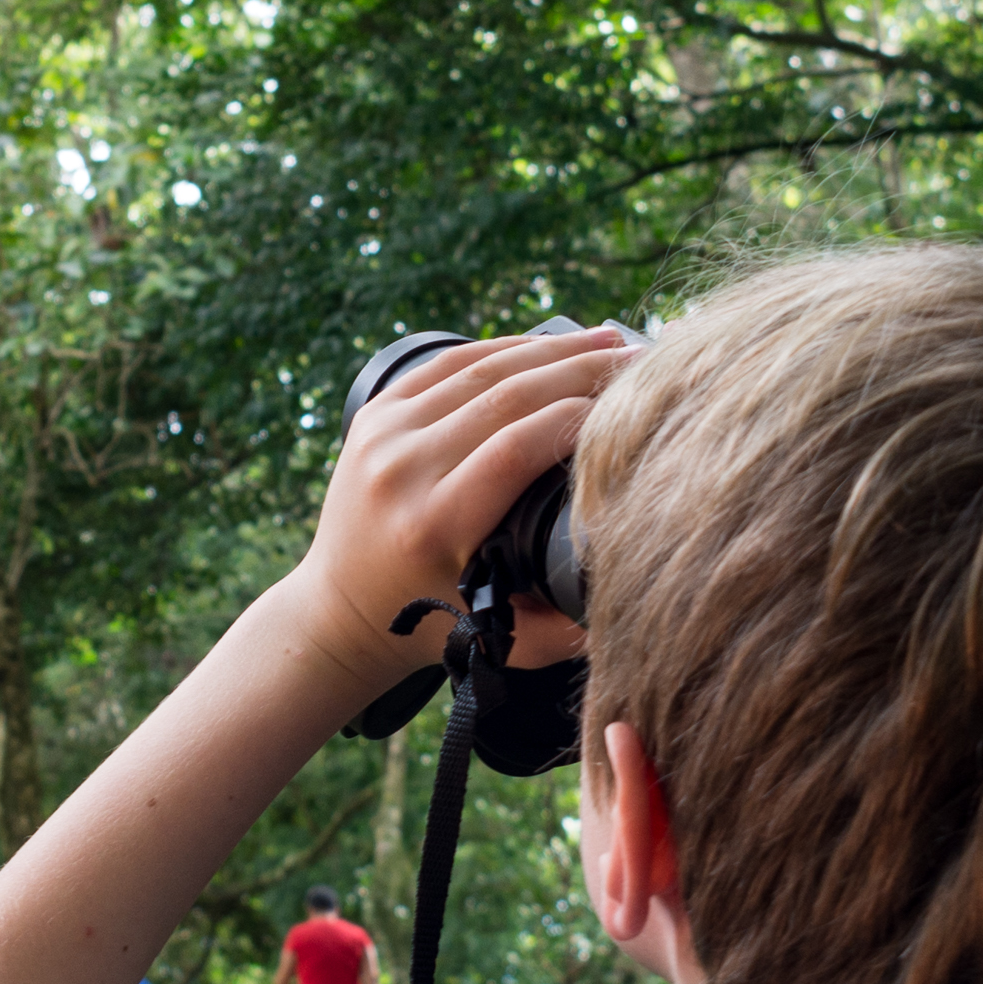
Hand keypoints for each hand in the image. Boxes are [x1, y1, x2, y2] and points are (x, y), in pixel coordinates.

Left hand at [294, 329, 630, 685]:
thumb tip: (638, 581)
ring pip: (481, 370)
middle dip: (580, 372)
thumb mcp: (505, 640)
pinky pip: (449, 363)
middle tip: (640, 363)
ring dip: (551, 350)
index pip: (517, 447)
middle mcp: (402, 471)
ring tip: (607, 343)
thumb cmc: (434, 627)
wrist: (342, 610)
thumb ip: (572, 626)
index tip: (635, 409)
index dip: (579, 418)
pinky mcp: (375, 413)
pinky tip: (548, 343)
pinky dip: (503, 347)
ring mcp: (383, 435)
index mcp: (433, 524)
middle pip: (506, 397)